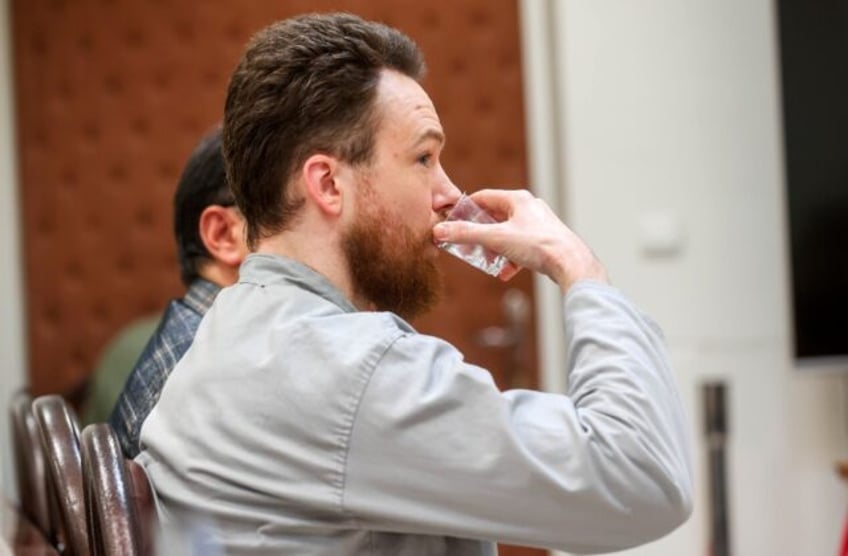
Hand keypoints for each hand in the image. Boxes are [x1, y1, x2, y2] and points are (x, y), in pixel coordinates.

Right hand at [432, 189, 607, 293]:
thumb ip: (466, 234)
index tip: (452, 222)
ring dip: (494, 248)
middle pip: (494, 218)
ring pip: (507, 234)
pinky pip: (520, 248)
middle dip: (479, 235)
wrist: (570, 263)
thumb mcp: (496, 238)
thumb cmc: (539, 245)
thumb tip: (441, 230)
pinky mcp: (544, 241)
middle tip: (466, 247)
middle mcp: (528, 208)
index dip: (465, 210)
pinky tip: (505, 272)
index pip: (483, 198)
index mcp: (517, 199)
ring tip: (487, 261)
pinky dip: (510, 258)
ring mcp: (538, 225)